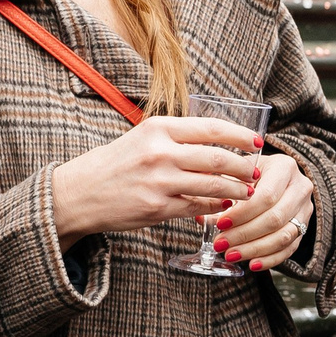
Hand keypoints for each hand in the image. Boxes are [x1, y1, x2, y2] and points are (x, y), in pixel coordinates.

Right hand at [48, 115, 262, 249]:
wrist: (79, 193)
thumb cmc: (114, 164)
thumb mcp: (142, 138)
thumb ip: (176, 139)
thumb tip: (218, 142)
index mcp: (158, 128)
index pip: (211, 128)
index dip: (240, 135)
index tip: (256, 141)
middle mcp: (160, 153)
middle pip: (217, 158)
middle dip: (243, 166)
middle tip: (256, 171)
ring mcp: (159, 182)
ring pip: (212, 185)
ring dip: (235, 189)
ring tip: (247, 191)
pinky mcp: (157, 208)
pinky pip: (197, 207)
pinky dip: (215, 207)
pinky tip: (223, 206)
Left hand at [208, 152, 313, 271]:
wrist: (275, 176)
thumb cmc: (251, 174)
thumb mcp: (237, 173)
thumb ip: (221, 193)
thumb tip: (203, 219)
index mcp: (285, 167)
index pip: (266, 196)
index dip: (242, 213)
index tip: (221, 224)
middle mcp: (300, 187)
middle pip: (275, 218)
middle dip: (245, 234)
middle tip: (221, 244)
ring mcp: (305, 209)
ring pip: (284, 236)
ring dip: (255, 249)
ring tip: (231, 254)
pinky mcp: (304, 227)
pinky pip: (289, 248)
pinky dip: (269, 259)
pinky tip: (251, 263)